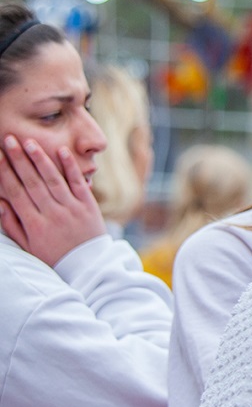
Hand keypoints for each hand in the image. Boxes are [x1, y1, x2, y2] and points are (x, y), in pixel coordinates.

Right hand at [0, 136, 105, 265]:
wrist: (88, 266)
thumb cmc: (54, 255)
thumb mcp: (28, 245)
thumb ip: (12, 224)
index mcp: (33, 224)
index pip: (15, 192)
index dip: (4, 173)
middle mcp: (51, 213)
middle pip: (31, 182)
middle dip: (18, 160)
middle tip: (9, 140)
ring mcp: (71, 208)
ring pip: (53, 180)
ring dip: (40, 159)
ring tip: (29, 142)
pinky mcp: (88, 205)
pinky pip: (78, 183)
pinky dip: (70, 167)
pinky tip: (62, 151)